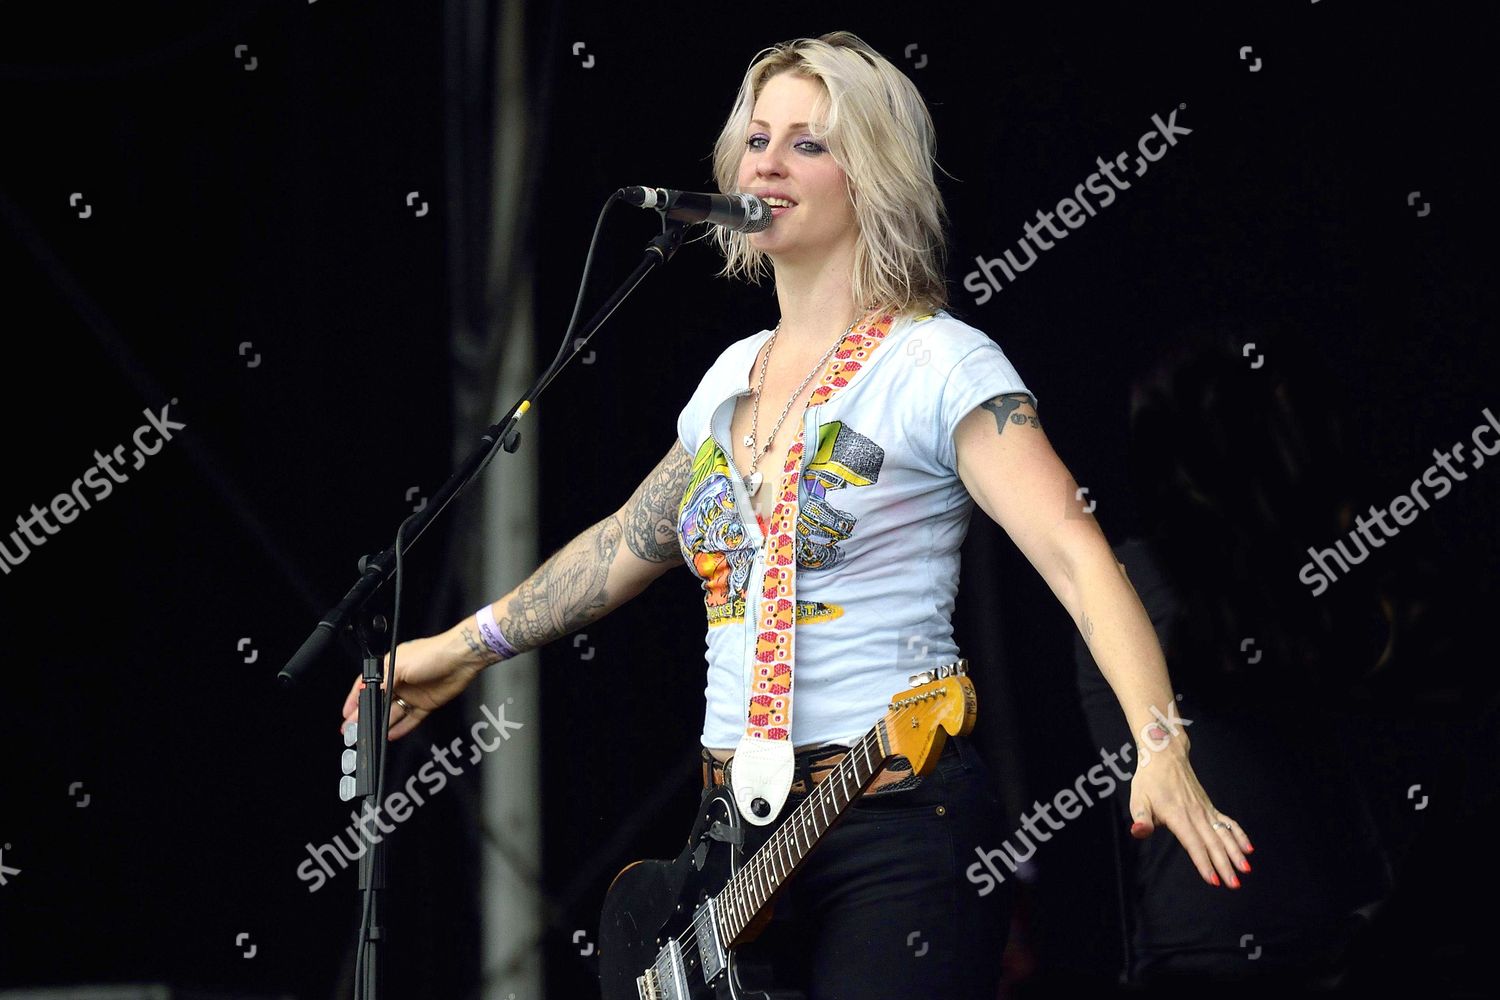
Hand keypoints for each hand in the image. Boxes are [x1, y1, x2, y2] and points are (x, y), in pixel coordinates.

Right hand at [339, 630, 482, 741]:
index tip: (346, 712)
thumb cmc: (433, 653)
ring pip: (393, 712)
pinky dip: (401, 727)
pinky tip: (391, 735)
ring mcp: (413, 693)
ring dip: (381, 723)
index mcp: (390, 667)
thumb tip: (368, 693)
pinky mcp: (426, 703)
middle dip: (365, 715)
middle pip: (379, 701)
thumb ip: (384, 682)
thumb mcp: (401, 665)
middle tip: (353, 729)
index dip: (355, 699)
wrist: (462, 658)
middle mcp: (400, 681)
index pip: (367, 684)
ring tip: (369, 734)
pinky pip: (410, 719)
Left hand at [1127, 743, 1254, 888]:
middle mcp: (1196, 815)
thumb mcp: (1138, 799)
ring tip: (1246, 870)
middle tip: (1234, 885)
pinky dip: (1239, 835)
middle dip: (1224, 865)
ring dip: (1236, 853)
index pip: (1193, 844)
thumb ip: (1141, 817)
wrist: (1166, 757)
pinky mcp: (1210, 807)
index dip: (1203, 863)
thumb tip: (1139, 831)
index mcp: (1177, 816)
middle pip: (1212, 844)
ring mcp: (1206, 811)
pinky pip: (1228, 823)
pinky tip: (1248, 849)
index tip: (1213, 880)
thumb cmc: (1149, 781)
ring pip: (1224, 835)